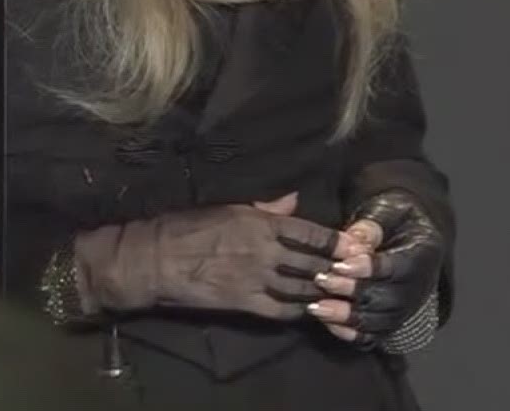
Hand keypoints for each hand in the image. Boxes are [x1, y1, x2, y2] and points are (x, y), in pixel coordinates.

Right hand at [71, 192, 365, 321]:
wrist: (155, 259)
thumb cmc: (188, 225)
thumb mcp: (227, 205)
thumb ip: (264, 206)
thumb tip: (293, 199)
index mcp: (261, 222)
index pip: (310, 233)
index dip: (335, 242)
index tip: (354, 246)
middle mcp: (265, 251)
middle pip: (312, 262)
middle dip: (336, 269)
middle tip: (354, 275)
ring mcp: (256, 279)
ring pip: (301, 287)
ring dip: (321, 291)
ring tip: (338, 293)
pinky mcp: (244, 303)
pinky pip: (280, 309)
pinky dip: (298, 310)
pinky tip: (308, 310)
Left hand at [308, 190, 444, 346]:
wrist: (406, 237)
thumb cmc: (394, 220)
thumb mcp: (387, 212)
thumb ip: (371, 226)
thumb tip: (353, 243)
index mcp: (423, 254)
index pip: (397, 267)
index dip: (368, 269)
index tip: (339, 265)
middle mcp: (419, 287)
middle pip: (388, 298)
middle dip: (353, 292)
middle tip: (322, 282)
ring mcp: (406, 308)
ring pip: (380, 322)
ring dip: (347, 317)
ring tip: (317, 307)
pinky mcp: (391, 322)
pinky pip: (374, 337)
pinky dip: (351, 334)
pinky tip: (328, 324)